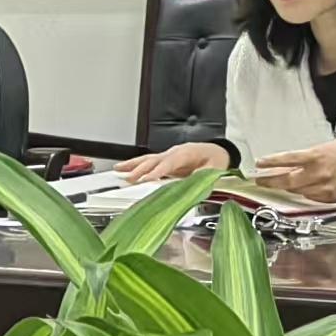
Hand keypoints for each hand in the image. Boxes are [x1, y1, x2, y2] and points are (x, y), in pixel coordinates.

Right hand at [116, 142, 230, 182]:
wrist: (216, 151)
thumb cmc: (215, 159)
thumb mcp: (215, 170)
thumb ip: (204, 177)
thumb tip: (193, 185)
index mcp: (187, 153)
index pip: (169, 163)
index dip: (158, 171)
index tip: (147, 179)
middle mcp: (174, 153)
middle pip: (154, 160)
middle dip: (141, 169)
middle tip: (130, 179)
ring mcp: (167, 155)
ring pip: (147, 159)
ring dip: (133, 165)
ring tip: (119, 170)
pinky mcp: (164, 161)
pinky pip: (146, 162)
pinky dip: (133, 165)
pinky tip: (123, 169)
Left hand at [257, 137, 335, 202]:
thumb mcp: (321, 148)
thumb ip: (302, 159)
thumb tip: (282, 165)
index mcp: (316, 156)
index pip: (286, 160)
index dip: (270, 163)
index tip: (259, 164)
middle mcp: (318, 173)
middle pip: (287, 181)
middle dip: (271, 181)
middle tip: (261, 180)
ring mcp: (324, 188)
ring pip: (296, 192)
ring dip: (286, 188)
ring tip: (279, 183)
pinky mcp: (329, 198)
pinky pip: (309, 198)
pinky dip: (303, 193)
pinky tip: (302, 187)